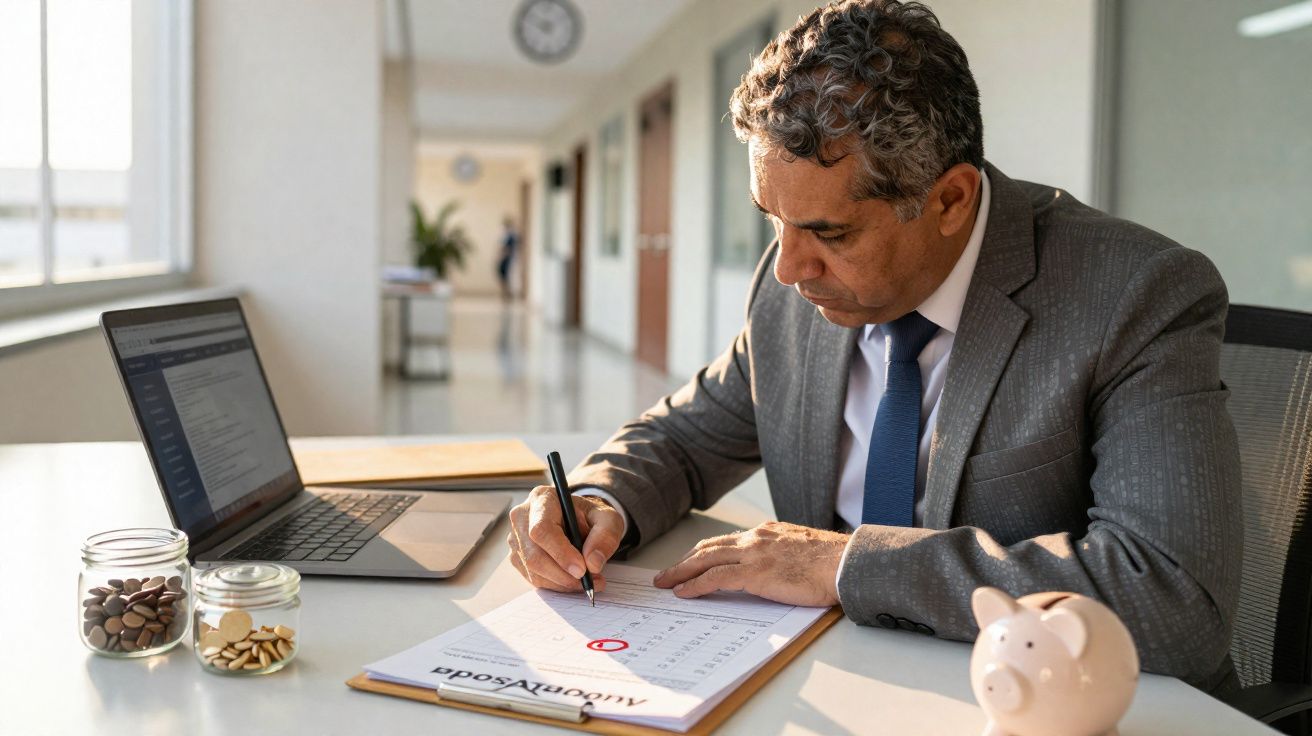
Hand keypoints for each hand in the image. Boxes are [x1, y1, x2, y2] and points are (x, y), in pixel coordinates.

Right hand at [506, 486, 624, 592]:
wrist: (579, 520)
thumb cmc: (590, 516)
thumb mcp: (608, 518)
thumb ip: (605, 536)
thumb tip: (593, 563)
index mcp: (542, 499)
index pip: (542, 529)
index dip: (560, 553)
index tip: (582, 570)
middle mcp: (522, 518)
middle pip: (534, 555)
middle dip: (563, 574)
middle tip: (589, 581)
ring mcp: (517, 539)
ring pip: (534, 571)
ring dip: (563, 582)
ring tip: (589, 580)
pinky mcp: (518, 557)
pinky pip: (534, 578)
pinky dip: (557, 584)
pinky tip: (574, 580)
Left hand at [653, 522, 849, 606]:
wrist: (845, 563)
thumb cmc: (831, 563)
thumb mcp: (801, 551)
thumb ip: (781, 555)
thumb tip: (773, 570)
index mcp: (767, 532)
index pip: (726, 541)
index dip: (703, 553)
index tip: (690, 562)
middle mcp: (756, 538)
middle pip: (709, 547)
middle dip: (684, 561)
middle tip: (666, 573)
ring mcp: (754, 553)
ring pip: (706, 559)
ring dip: (681, 572)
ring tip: (665, 583)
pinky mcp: (755, 571)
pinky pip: (716, 578)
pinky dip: (696, 585)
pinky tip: (684, 592)